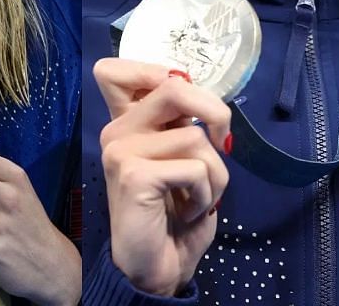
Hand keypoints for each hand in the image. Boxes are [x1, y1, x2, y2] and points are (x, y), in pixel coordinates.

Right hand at [94, 58, 231, 296]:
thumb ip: (182, 124)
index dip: (156, 69)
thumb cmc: (175, 215)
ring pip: (196, 137)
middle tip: (224, 142)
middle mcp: (117, 132)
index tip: (185, 101)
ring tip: (199, 198)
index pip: (115, 71)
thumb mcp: (183, 158)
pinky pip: (195, 168)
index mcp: (127, 124)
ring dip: (216, 173)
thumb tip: (209, 101)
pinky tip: (188, 212)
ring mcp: (121, 151)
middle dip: (214, 110)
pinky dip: (206, 194)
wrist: (158, 269)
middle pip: (173, 85)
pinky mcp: (132, 175)